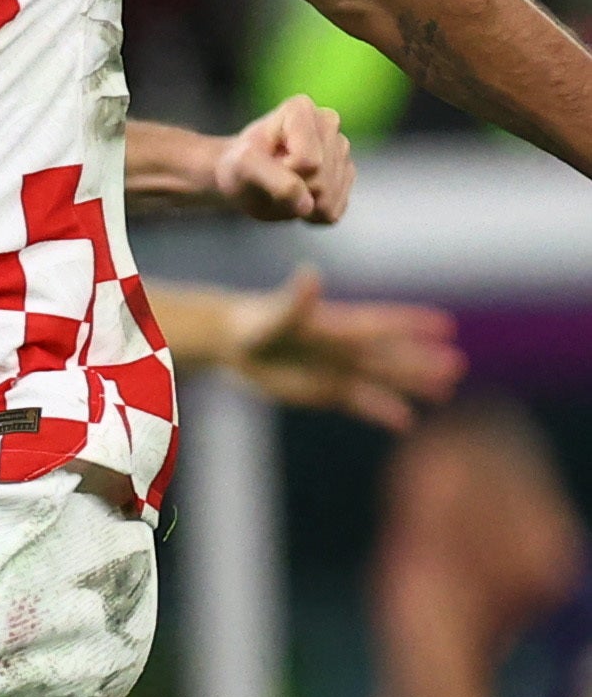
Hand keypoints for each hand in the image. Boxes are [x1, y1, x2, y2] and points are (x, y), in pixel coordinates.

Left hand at [213, 96, 358, 224]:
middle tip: (274, 177)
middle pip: (321, 180)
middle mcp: (328, 123)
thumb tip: (307, 205)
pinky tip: (298, 197)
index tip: (266, 162)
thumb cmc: (240, 167)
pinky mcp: (346, 174)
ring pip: (329, 197)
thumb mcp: (243, 169)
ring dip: (301, 203)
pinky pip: (334, 209)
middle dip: (293, 189)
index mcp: (301, 109)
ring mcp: (342, 148)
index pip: (307, 162)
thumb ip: (273, 181)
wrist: (243, 178)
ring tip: (285, 185)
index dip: (282, 172)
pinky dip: (310, 213)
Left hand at [219, 267, 461, 427]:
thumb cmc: (256, 322)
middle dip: (422, 362)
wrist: (236, 341)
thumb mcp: (275, 313)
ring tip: (446, 392)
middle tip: (458, 366)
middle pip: (391, 356)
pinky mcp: (325, 391)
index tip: (446, 325)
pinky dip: (381, 412)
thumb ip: (296, 300)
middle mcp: (345, 349)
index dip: (412, 324)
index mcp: (337, 326)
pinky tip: (406, 422)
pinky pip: (359, 403)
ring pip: (383, 380)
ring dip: (412, 386)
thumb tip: (310, 274)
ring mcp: (338, 370)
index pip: (382, 325)